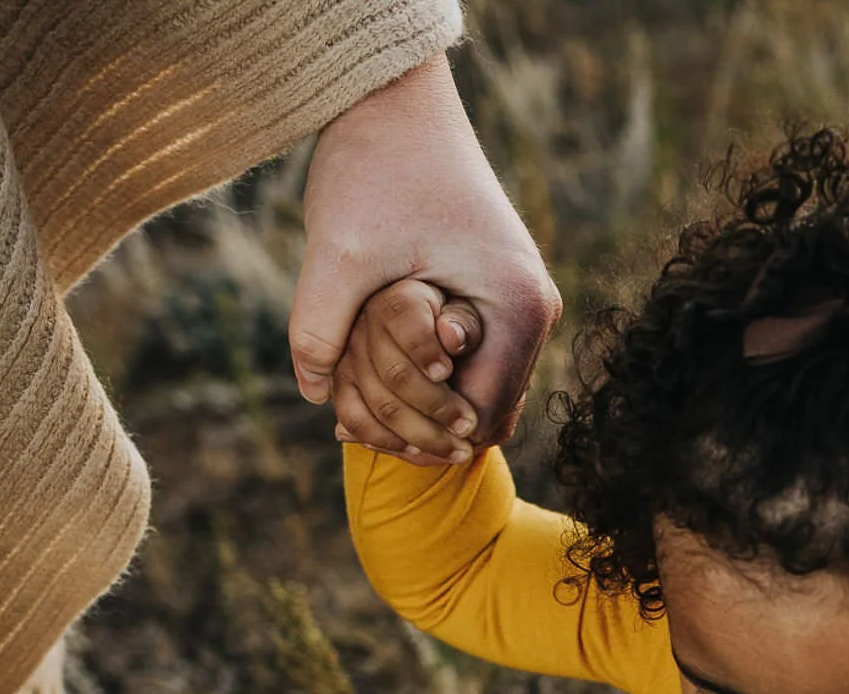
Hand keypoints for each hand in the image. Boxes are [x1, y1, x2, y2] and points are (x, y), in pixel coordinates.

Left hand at [291, 55, 560, 447]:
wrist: (398, 99)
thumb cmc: (377, 166)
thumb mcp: (340, 252)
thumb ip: (320, 328)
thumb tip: (313, 395)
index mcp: (519, 307)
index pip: (482, 416)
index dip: (422, 438)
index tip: (358, 435)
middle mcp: (535, 308)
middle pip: (487, 413)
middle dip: (421, 428)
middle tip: (350, 430)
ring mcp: (522, 301)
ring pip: (478, 389)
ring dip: (421, 404)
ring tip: (354, 404)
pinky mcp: (498, 290)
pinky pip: (471, 358)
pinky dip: (427, 375)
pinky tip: (370, 371)